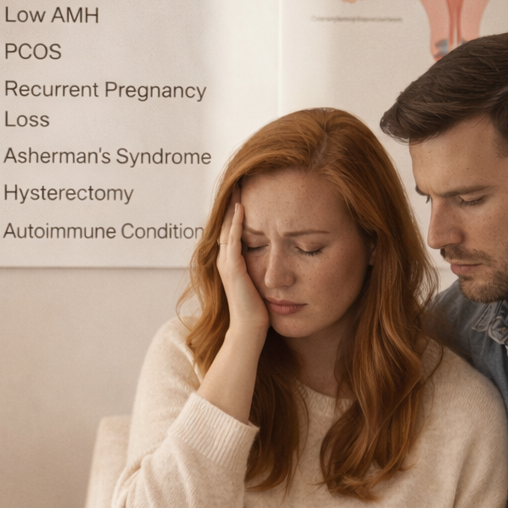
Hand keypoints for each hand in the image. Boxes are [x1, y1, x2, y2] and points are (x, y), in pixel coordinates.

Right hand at [217, 193, 269, 338]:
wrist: (250, 330)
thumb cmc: (259, 310)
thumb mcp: (262, 282)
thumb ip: (266, 266)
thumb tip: (282, 255)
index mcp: (231, 261)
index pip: (233, 227)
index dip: (238, 207)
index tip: (248, 188)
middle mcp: (225, 259)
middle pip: (227, 221)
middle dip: (233, 199)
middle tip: (241, 176)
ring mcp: (226, 263)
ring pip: (228, 226)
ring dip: (232, 205)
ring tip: (239, 183)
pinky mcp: (232, 269)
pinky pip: (232, 239)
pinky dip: (236, 222)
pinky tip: (242, 207)